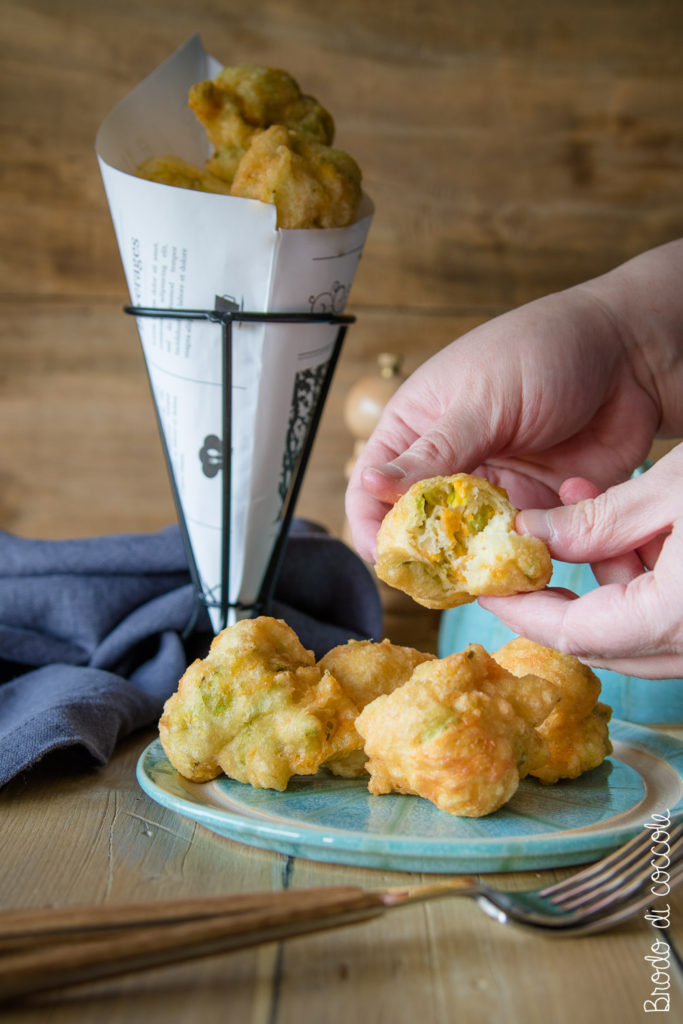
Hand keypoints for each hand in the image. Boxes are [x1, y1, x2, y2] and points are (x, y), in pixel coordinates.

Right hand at [346, 284, 657, 561]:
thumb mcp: (481, 400)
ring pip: (464, 546)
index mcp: (416, 428)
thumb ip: (432, 452)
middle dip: (422, 556)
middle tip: (437, 579)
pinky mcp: (535, 509)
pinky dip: (516, 560)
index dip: (373, 525)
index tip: (388, 558)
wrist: (629, 356)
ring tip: (485, 576)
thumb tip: (369, 485)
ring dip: (471, 564)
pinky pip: (515, 548)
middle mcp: (448, 464)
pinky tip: (527, 560)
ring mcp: (491, 490)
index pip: (372, 488)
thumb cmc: (544, 352)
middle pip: (416, 527)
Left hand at [480, 444, 682, 678]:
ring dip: (604, 571)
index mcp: (671, 620)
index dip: (522, 609)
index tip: (487, 586)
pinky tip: (632, 523)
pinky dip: (645, 577)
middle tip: (521, 552)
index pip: (572, 632)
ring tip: (579, 503)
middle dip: (556, 592)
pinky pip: (667, 616)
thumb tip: (530, 533)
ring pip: (635, 625)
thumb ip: (600, 520)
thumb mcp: (675, 491)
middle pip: (600, 638)